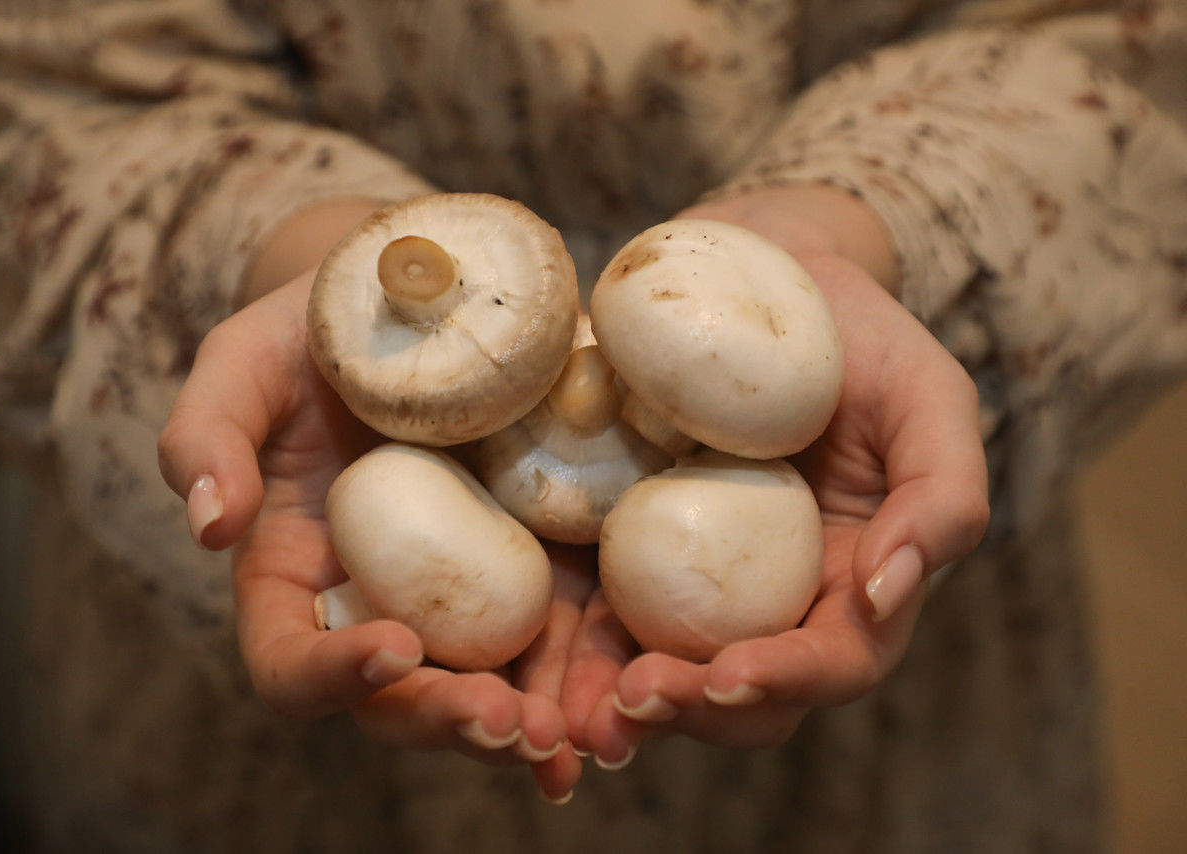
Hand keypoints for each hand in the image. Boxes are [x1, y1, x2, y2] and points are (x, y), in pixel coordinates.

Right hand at [158, 209, 586, 799]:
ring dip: (531, 723)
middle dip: (449, 720)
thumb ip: (206, 433)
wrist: (411, 297)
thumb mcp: (244, 361)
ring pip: (490, 685)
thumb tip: (209, 526)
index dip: (332, 675)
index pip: (290, 661)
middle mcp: (380, 602)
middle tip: (503, 720)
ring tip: (578, 734)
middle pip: (400, 699)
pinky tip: (627, 688)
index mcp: (296, 573)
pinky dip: (591, 673)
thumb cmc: (311, 332)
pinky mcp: (537, 561)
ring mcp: (464, 592)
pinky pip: (564, 633)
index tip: (396, 646)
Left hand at [560, 187, 989, 764]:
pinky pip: (594, 609)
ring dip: (615, 703)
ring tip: (570, 715)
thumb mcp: (930, 400)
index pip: (832, 660)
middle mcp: (772, 602)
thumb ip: (942, 498)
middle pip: (738, 694)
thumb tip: (885, 594)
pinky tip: (527, 664)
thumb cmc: (863, 340)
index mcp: (853, 584)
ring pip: (658, 669)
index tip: (729, 675)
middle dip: (689, 710)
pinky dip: (564, 649)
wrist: (770, 278)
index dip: (785, 679)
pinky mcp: (625, 545)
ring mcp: (693, 581)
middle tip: (633, 702)